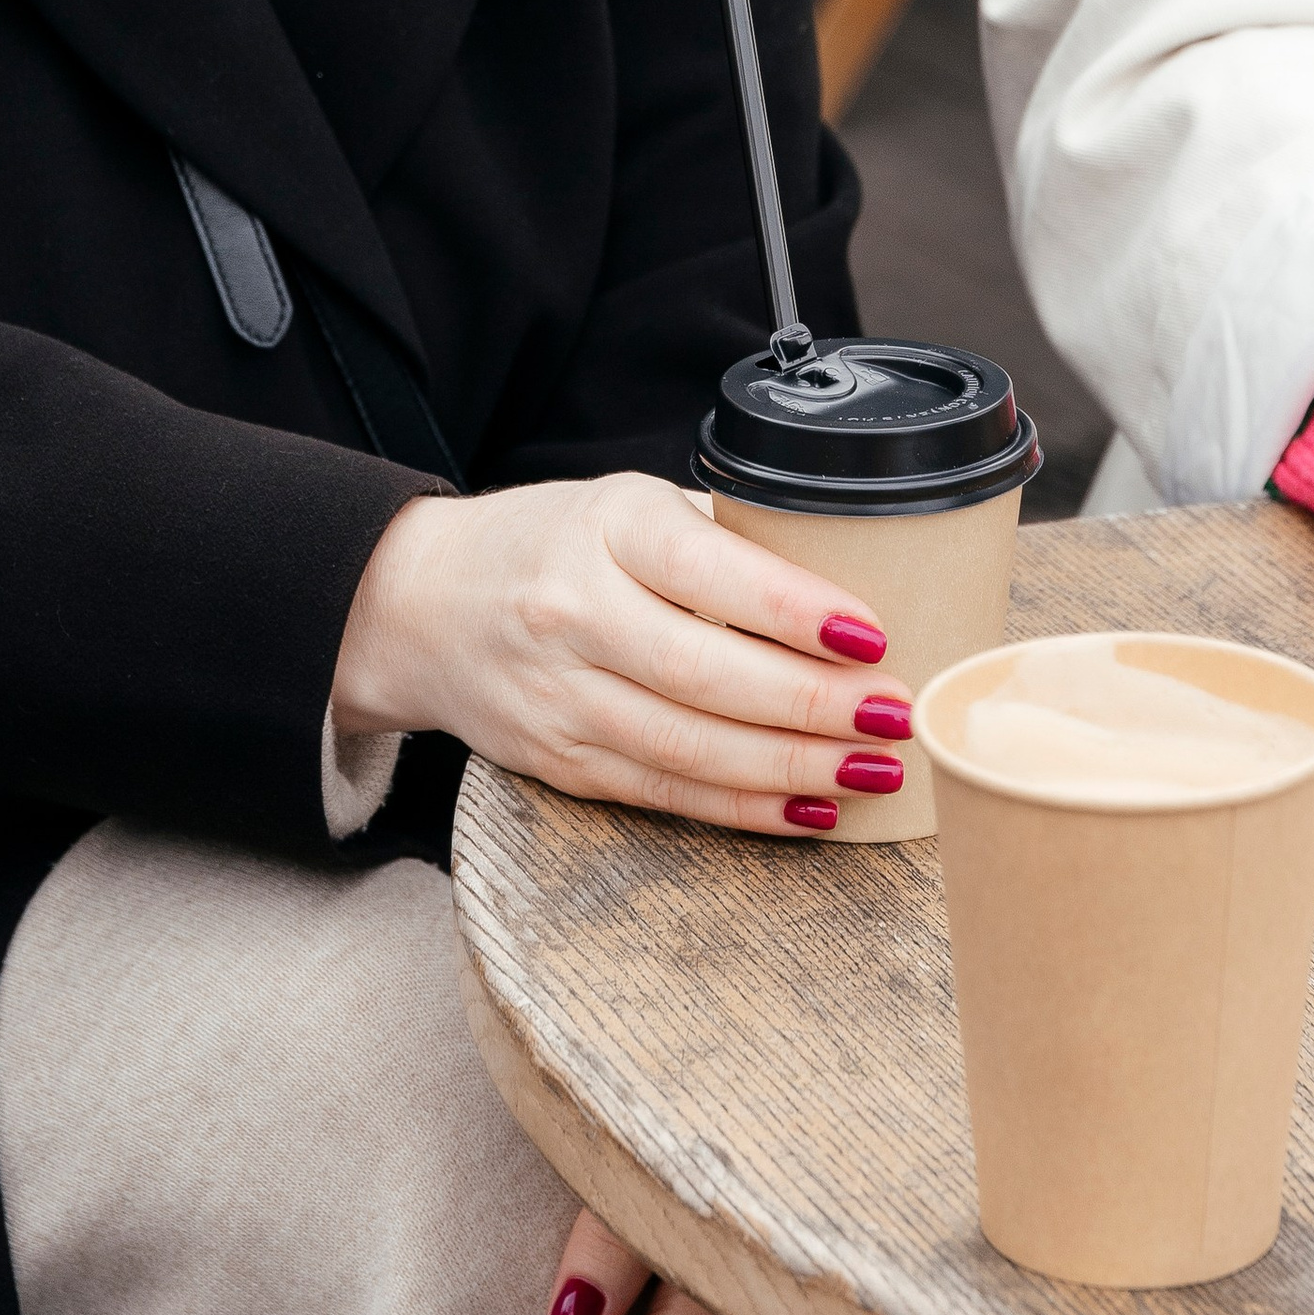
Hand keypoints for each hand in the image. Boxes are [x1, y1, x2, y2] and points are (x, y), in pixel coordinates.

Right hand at [329, 474, 910, 835]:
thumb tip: (845, 583)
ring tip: (874, 769)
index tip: (869, 633)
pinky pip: (667, 792)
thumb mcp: (625, 506)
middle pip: (705, 675)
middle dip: (811, 705)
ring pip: (691, 748)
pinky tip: (812, 808)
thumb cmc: (550, 542)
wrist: (419, 604)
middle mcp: (574, 613)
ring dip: (793, 768)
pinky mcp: (560, 762)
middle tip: (894, 714)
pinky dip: (745, 808)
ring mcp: (561, 697)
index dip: (792, 610)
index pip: (707, 572)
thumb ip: (715, 540)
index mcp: (604, 529)